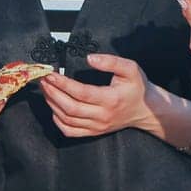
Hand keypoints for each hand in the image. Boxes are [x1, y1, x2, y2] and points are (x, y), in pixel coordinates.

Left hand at [40, 53, 156, 137]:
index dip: (63, 84)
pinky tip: (54, 107)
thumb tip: (90, 59)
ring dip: (52, 104)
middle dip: (53, 93)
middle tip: (43, 80)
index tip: (51, 74)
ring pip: (67, 120)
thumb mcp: (131, 69)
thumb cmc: (137, 87)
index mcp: (111, 99)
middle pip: (70, 108)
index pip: (81, 93)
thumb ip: (111, 61)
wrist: (146, 110)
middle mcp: (102, 116)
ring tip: (46, 89)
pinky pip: (70, 131)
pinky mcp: (94, 132)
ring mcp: (97, 126)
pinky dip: (58, 121)